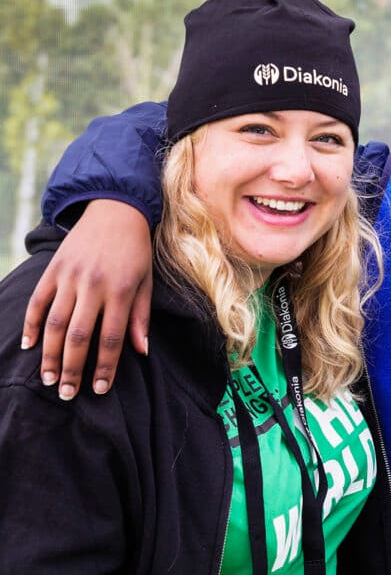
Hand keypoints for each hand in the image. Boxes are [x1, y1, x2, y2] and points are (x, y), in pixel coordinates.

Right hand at [22, 200, 152, 399]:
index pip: (112, 338)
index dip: (106, 367)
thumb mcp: (147, 281)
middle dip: (73, 369)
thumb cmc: (136, 251)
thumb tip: (141, 351)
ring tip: (49, 379)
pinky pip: (38, 301)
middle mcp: (93, 286)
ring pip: (55, 324)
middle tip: (67, 394)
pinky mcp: (53, 269)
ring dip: (50, 354)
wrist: (115, 210)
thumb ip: (141, 317)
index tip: (99, 389)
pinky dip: (31, 324)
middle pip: (79, 337)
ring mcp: (69, 277)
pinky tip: (29, 345)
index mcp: (121, 291)